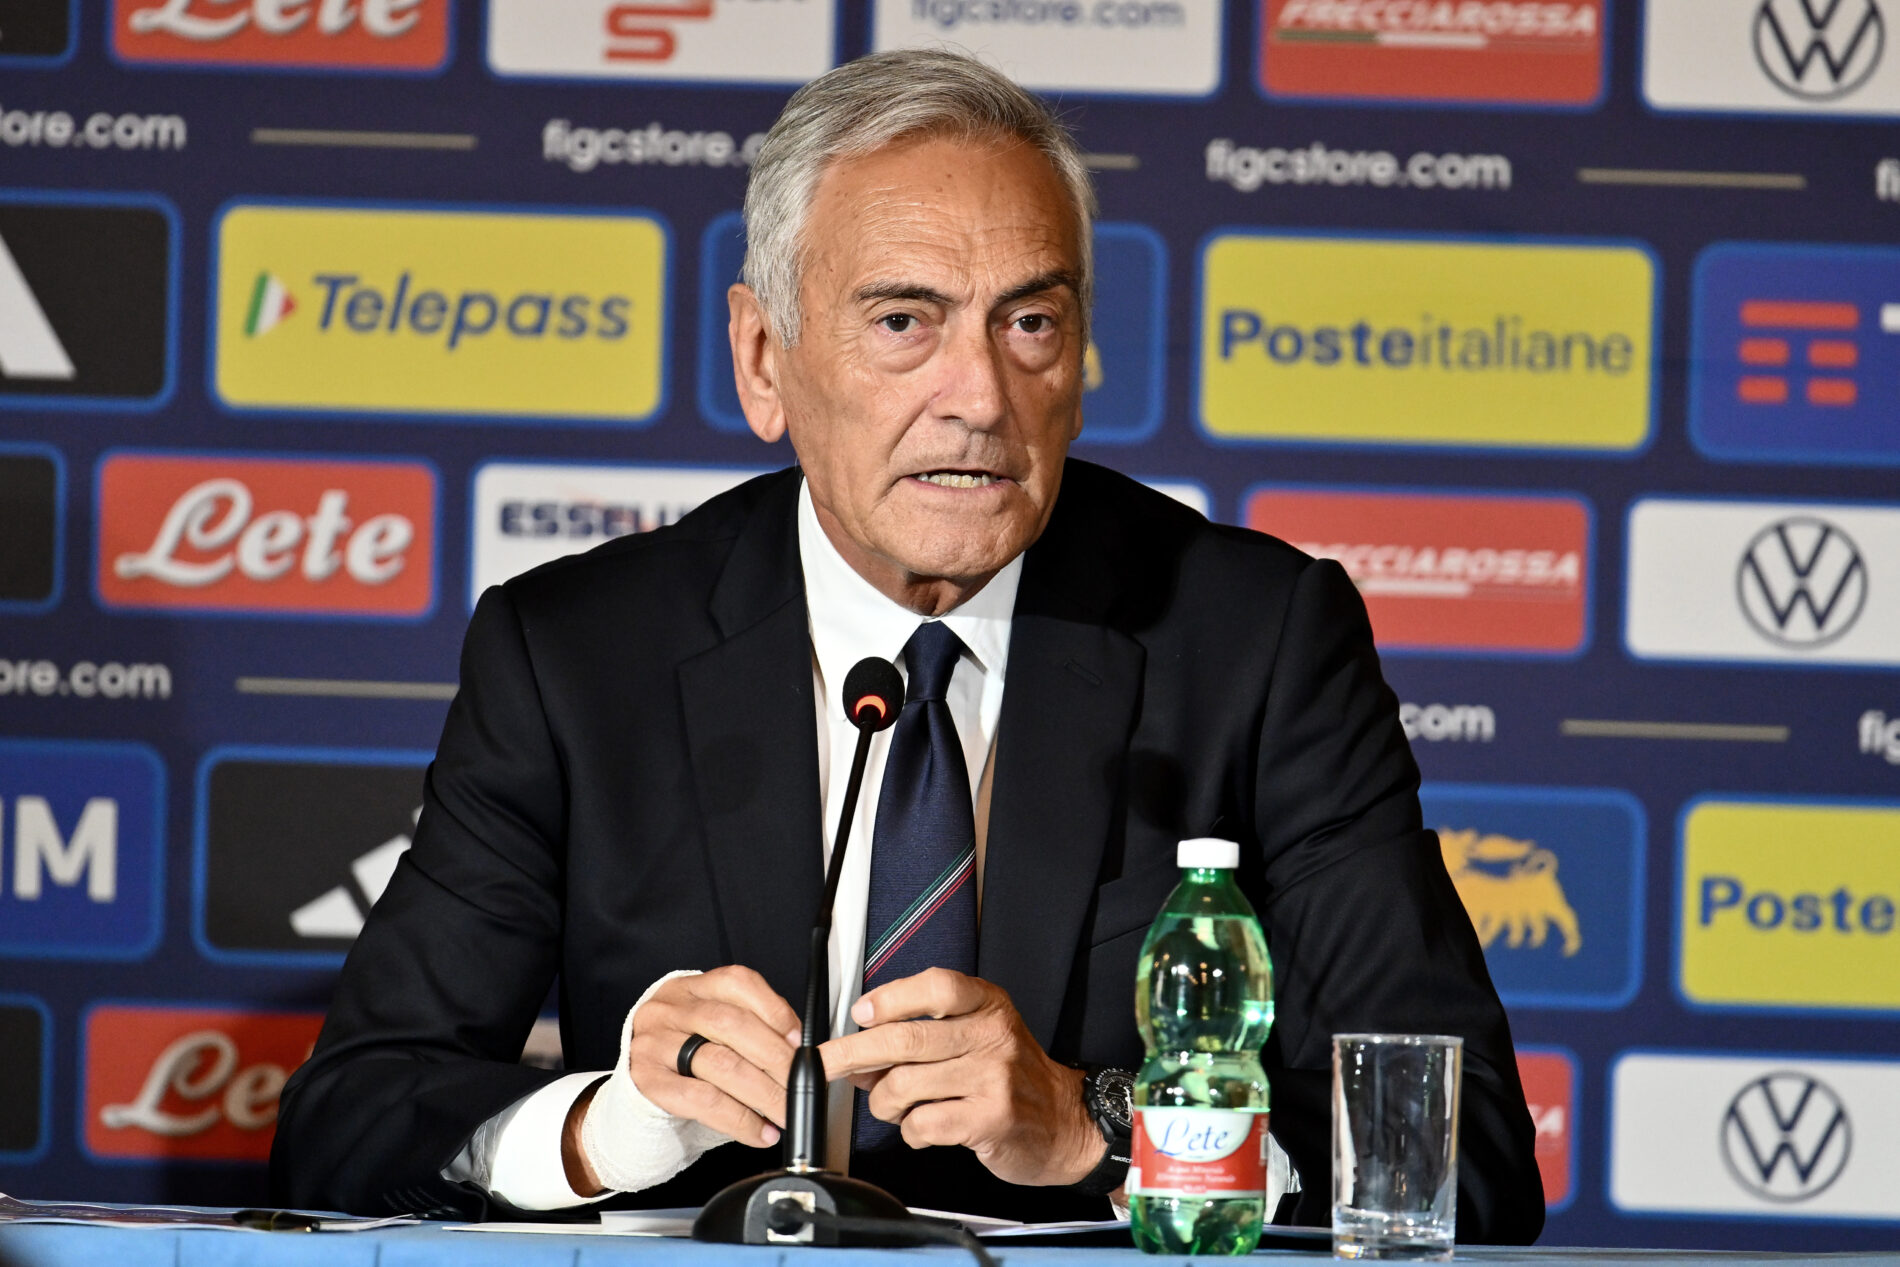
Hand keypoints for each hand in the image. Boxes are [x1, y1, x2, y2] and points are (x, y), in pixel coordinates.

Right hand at [626, 966, 801, 1147]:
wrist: (633, 1092)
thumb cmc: (684, 1058)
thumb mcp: (712, 1030)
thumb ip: (751, 1028)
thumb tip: (802, 1047)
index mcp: (690, 987)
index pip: (737, 983)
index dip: (775, 1010)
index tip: (801, 1040)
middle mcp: (668, 1009)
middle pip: (731, 1024)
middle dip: (776, 1058)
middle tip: (802, 1084)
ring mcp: (654, 1044)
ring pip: (720, 1063)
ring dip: (763, 1092)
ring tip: (785, 1112)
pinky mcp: (648, 1082)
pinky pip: (702, 1100)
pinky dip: (739, 1119)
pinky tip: (759, 1131)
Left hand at [817, 968, 1103, 1186]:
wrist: (1067, 1122)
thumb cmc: (1011, 1076)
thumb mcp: (979, 1035)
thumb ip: (926, 1034)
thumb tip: (860, 1048)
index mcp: (988, 1005)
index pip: (935, 987)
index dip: (890, 998)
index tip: (860, 1013)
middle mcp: (992, 1036)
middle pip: (906, 1040)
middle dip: (853, 1053)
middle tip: (827, 1063)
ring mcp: (992, 1078)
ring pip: (905, 1086)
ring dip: (884, 1103)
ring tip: (895, 1106)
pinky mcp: (989, 1119)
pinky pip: (922, 1124)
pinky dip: (910, 1130)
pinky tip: (923, 1127)